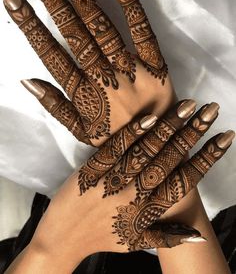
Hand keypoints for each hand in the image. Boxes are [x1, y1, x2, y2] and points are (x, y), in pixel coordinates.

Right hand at [0, 0, 175, 145]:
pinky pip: (143, 32)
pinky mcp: (156, 65)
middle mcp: (104, 77)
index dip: (30, 25)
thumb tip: (27, 81)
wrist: (157, 147)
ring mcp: (131, 69)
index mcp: (83, 94)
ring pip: (101, 27)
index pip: (51, 53)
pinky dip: (131, 6)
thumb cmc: (116, 139)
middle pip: (74, 33)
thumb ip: (55, 107)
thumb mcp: (81, 131)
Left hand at [28, 99, 233, 268]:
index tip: (225, 137)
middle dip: (193, 133)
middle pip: (170, 159)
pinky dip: (132, 133)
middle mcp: (135, 193)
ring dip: (168, 127)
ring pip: (146, 150)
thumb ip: (169, 237)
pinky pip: (115, 148)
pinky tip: (149, 117)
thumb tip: (201, 235)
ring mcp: (113, 179)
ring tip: (188, 106)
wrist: (63, 240)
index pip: (186, 180)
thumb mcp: (138, 242)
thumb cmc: (104, 240)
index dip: (208, 157)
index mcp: (149, 210)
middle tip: (211, 110)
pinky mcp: (92, 169)